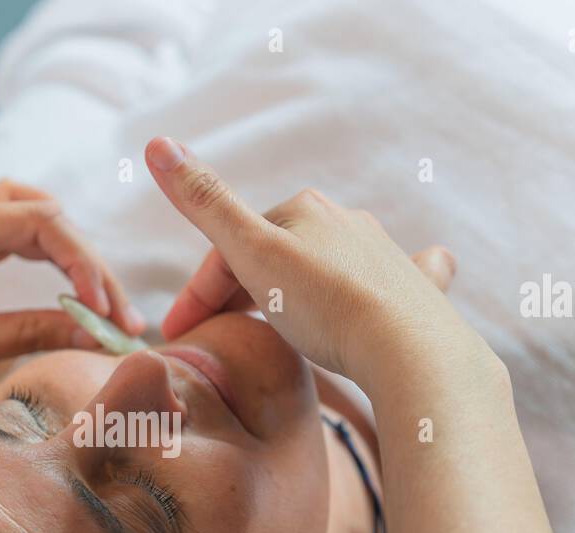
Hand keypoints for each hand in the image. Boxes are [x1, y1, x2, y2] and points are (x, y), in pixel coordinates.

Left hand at [0, 179, 144, 390]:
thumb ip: (25, 334)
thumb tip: (93, 335)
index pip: (41, 224)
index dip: (85, 266)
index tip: (108, 314)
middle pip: (48, 216)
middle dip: (91, 267)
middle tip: (122, 322)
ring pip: (38, 217)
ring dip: (75, 258)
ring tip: (103, 307)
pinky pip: (18, 232)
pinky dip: (52, 258)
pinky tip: (72, 293)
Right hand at [144, 137, 472, 391]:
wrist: (406, 348)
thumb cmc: (323, 305)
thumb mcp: (251, 253)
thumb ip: (205, 203)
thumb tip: (156, 143)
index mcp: (301, 208)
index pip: (232, 248)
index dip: (199, 291)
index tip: (179, 333)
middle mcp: (345, 220)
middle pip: (277, 257)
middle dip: (245, 293)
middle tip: (221, 340)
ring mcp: (384, 253)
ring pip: (331, 264)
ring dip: (303, 288)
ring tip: (285, 330)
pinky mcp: (418, 287)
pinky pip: (409, 270)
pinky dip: (403, 271)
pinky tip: (416, 268)